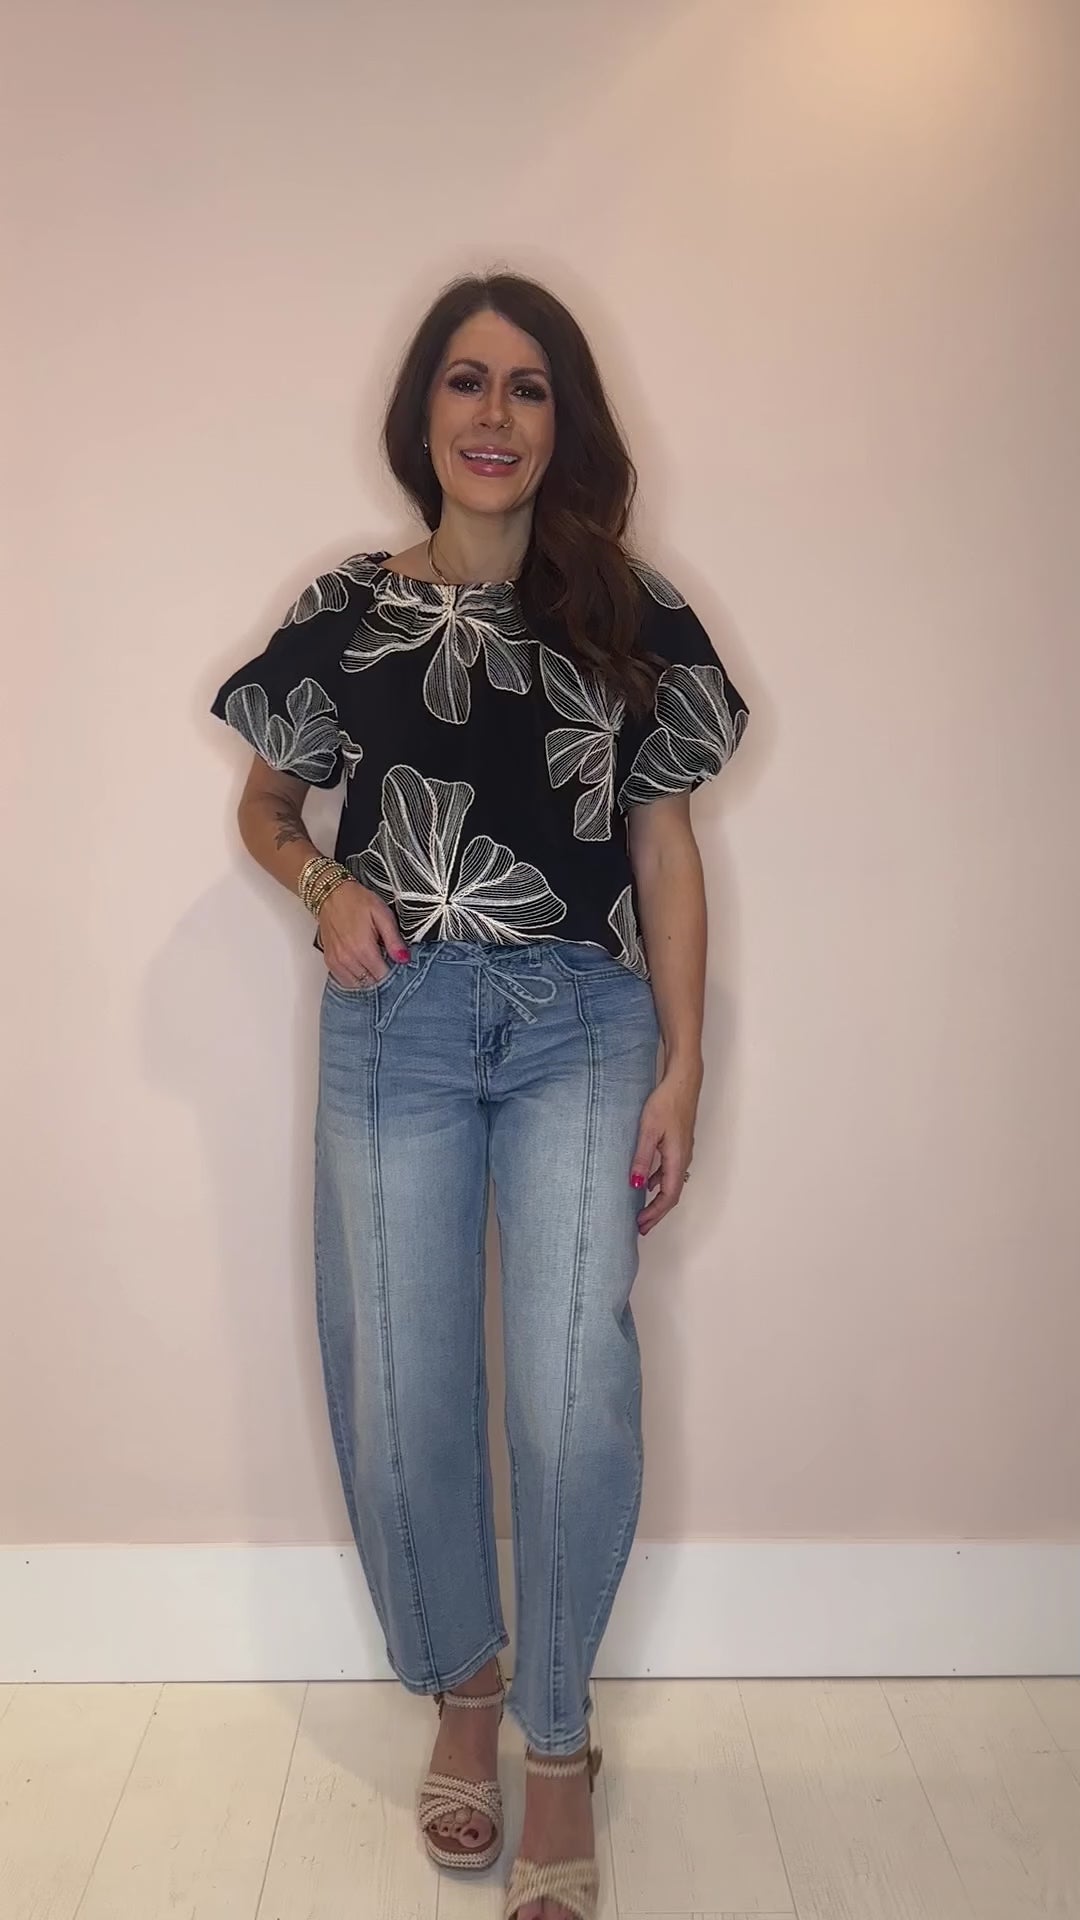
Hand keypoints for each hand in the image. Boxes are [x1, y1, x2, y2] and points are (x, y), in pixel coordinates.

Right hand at [318, 881, 407, 988]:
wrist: (331, 893)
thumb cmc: (356, 901)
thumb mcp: (382, 914)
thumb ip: (394, 939)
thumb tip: (404, 959)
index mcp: (363, 948)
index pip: (383, 975)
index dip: (392, 970)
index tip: (394, 961)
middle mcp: (347, 958)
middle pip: (371, 982)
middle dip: (380, 974)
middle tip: (384, 958)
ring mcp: (336, 961)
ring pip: (358, 984)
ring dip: (367, 977)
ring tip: (372, 960)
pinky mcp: (329, 961)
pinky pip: (344, 981)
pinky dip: (354, 977)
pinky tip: (360, 965)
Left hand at [630, 1068, 700, 1234]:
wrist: (682, 1081)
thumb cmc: (666, 1102)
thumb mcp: (648, 1131)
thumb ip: (643, 1158)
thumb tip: (637, 1185)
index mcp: (677, 1159)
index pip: (669, 1196)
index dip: (655, 1213)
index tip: (641, 1225)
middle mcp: (684, 1159)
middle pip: (672, 1194)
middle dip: (657, 1212)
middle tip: (642, 1226)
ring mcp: (683, 1152)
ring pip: (672, 1183)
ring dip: (658, 1199)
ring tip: (643, 1210)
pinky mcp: (679, 1144)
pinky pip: (670, 1171)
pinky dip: (659, 1183)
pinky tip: (648, 1182)